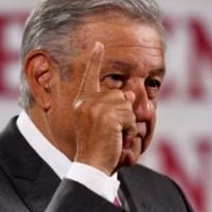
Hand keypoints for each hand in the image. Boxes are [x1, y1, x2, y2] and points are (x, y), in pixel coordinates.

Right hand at [71, 42, 137, 174]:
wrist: (90, 167)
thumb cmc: (97, 151)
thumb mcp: (103, 125)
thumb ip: (113, 107)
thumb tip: (128, 92)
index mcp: (81, 103)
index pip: (89, 77)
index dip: (94, 60)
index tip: (99, 44)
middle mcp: (85, 102)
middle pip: (119, 95)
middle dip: (123, 115)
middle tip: (111, 134)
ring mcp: (95, 108)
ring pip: (126, 106)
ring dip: (127, 124)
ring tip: (113, 138)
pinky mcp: (107, 116)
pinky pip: (130, 117)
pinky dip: (129, 131)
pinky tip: (117, 140)